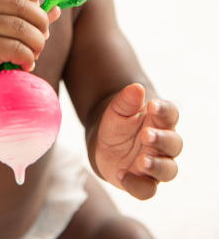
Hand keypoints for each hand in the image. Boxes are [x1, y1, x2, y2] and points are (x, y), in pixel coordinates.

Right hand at [0, 0, 59, 88]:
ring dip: (37, 44)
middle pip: (23, 7)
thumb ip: (26, 15)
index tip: (36, 9)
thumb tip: (56, 9)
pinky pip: (19, 48)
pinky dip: (28, 58)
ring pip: (24, 29)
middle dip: (41, 25)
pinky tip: (25, 64)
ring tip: (34, 54)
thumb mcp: (4, 24)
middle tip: (41, 39)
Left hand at [92, 83, 182, 199]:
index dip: (164, 110)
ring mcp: (156, 164)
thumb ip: (126, 100)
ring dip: (157, 166)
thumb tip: (136, 88)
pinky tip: (121, 175)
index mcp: (159, 122)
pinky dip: (136, 185)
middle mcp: (163, 144)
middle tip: (146, 134)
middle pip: (174, 143)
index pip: (170, 115)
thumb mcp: (117, 109)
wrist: (104, 143)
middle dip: (162, 140)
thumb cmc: (117, 123)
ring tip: (141, 160)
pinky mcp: (144, 181)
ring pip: (168, 170)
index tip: (152, 105)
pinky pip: (147, 189)